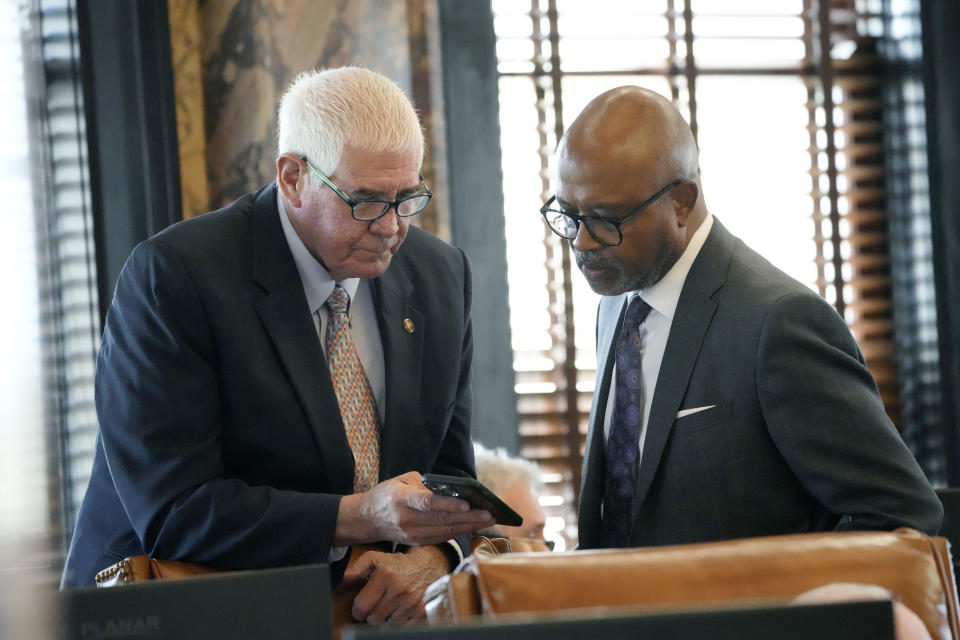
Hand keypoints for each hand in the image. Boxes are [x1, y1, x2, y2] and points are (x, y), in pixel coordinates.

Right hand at [334, 471, 494, 545]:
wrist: (367, 519)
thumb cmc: (386, 494)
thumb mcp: (401, 480)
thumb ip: (424, 484)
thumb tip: (451, 490)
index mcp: (401, 499)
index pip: (428, 503)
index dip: (449, 504)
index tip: (468, 504)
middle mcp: (407, 519)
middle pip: (442, 520)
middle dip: (469, 517)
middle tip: (489, 513)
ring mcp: (412, 534)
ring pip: (445, 531)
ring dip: (469, 526)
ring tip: (487, 520)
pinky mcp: (417, 542)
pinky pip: (442, 537)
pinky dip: (459, 531)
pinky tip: (473, 526)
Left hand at [343, 546, 448, 624]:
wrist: (429, 565)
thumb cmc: (399, 564)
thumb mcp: (375, 559)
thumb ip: (356, 570)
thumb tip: (341, 581)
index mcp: (385, 575)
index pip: (362, 607)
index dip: (358, 610)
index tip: (361, 607)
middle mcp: (400, 589)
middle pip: (374, 619)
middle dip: (372, 614)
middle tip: (377, 604)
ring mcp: (412, 602)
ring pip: (388, 624)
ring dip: (387, 617)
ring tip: (391, 604)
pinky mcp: (422, 611)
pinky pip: (403, 627)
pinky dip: (400, 621)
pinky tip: (402, 609)